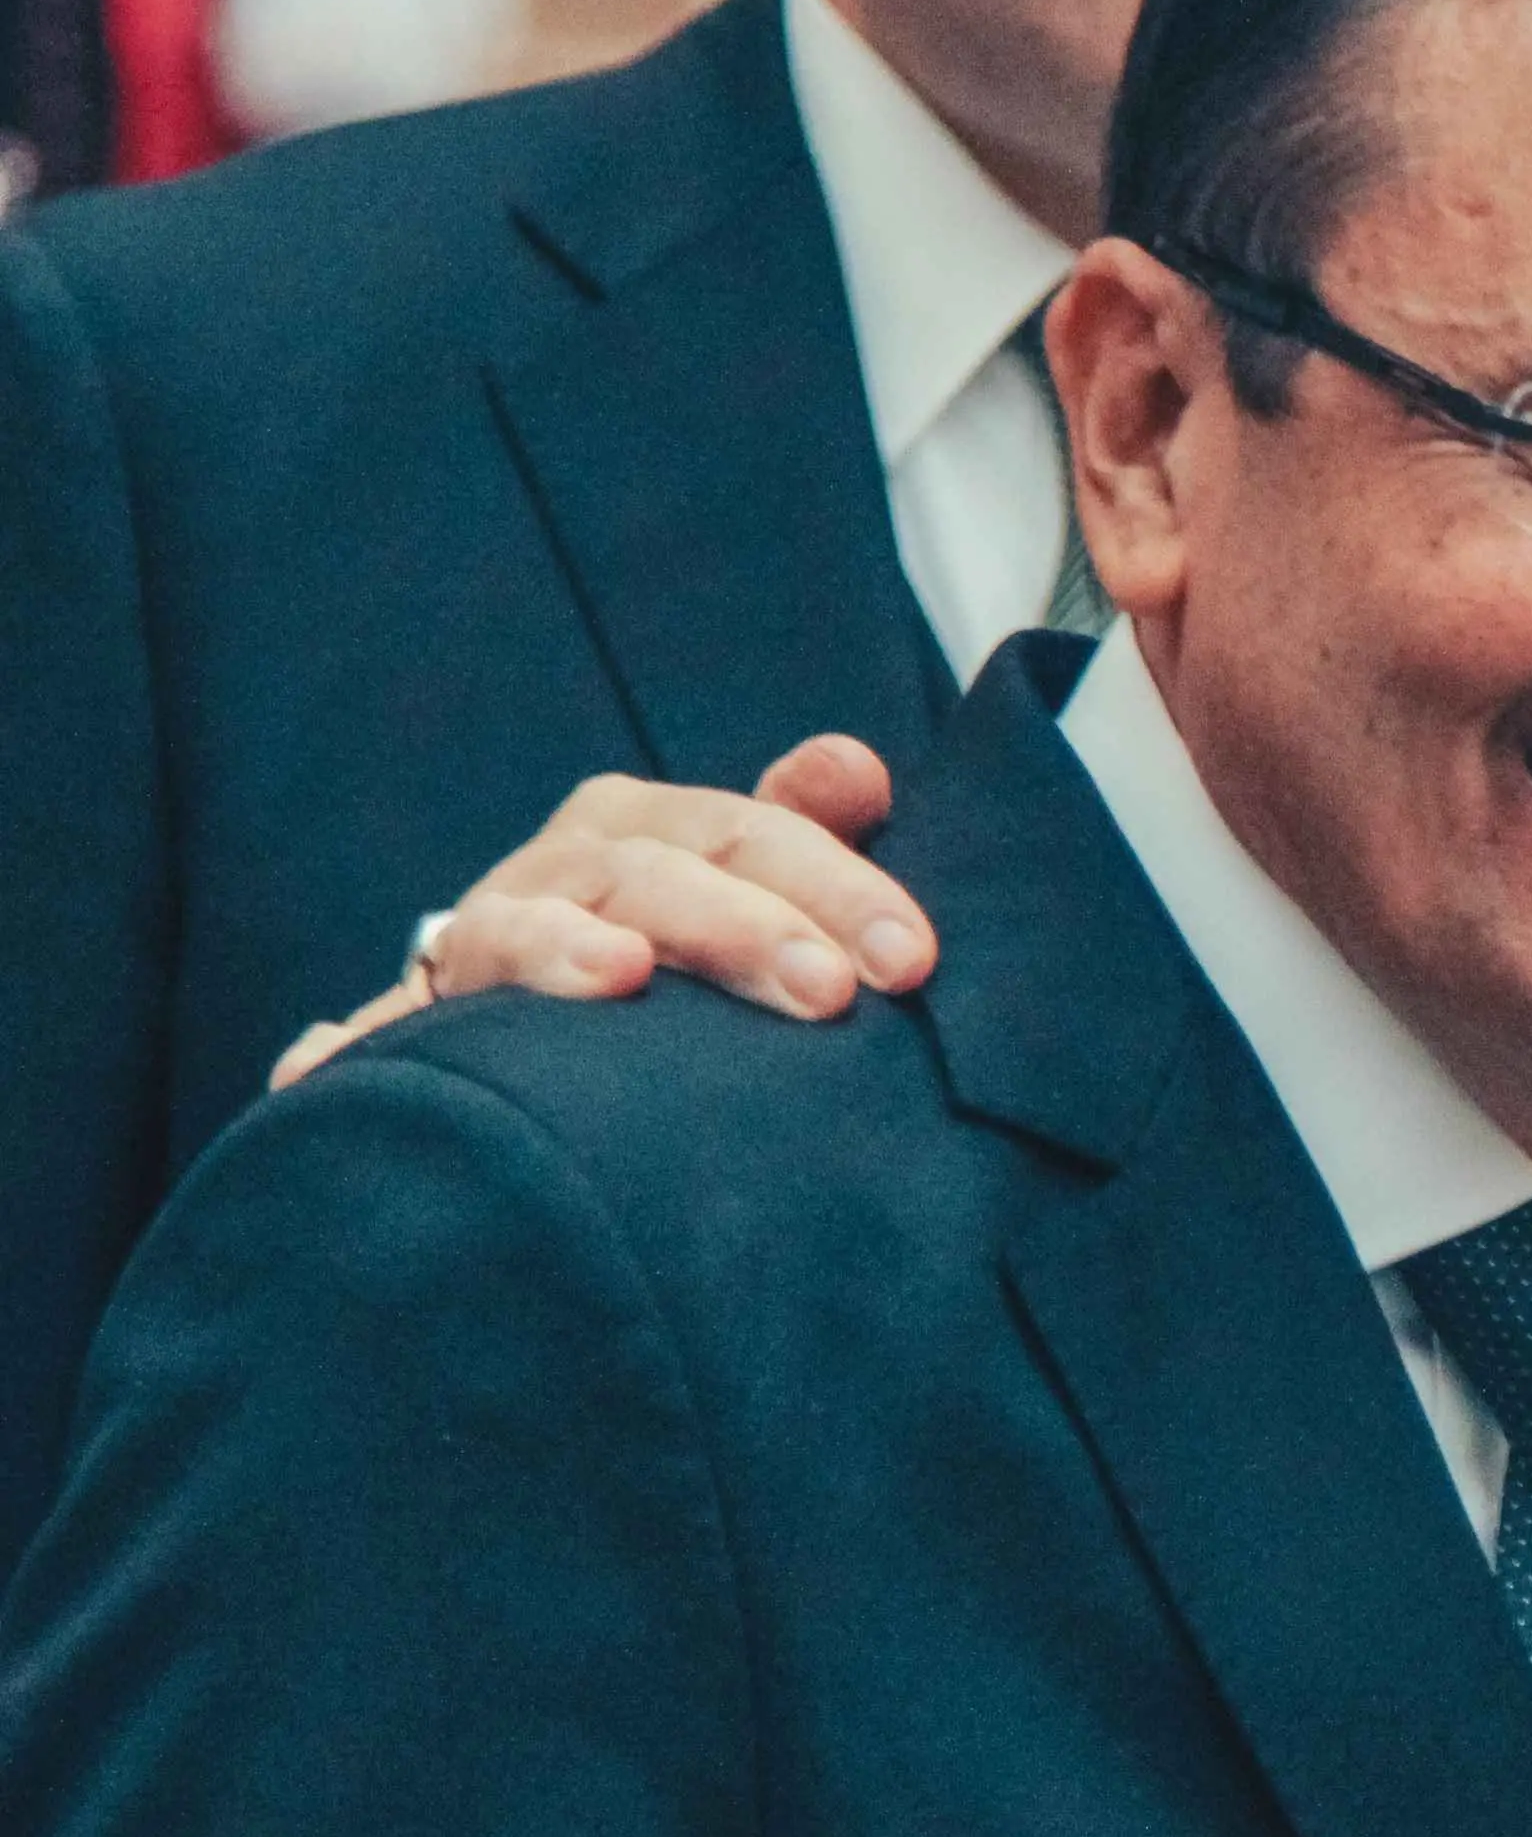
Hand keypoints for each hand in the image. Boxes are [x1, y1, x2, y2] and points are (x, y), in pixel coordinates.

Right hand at [269, 736, 934, 1088]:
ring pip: (525, 932)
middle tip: (827, 993)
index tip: (911, 959)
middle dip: (746, 929)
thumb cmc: (696, 930)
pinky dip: (347, 1044)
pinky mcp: (419, 1016)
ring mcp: (485, 935)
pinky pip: (381, 1031)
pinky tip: (315, 1069)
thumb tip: (858, 767)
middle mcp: (562, 865)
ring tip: (617, 976)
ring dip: (566, 953)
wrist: (568, 988)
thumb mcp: (762, 876)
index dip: (838, 885)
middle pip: (656, 877)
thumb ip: (812, 825)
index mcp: (648, 824)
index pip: (751, 830)